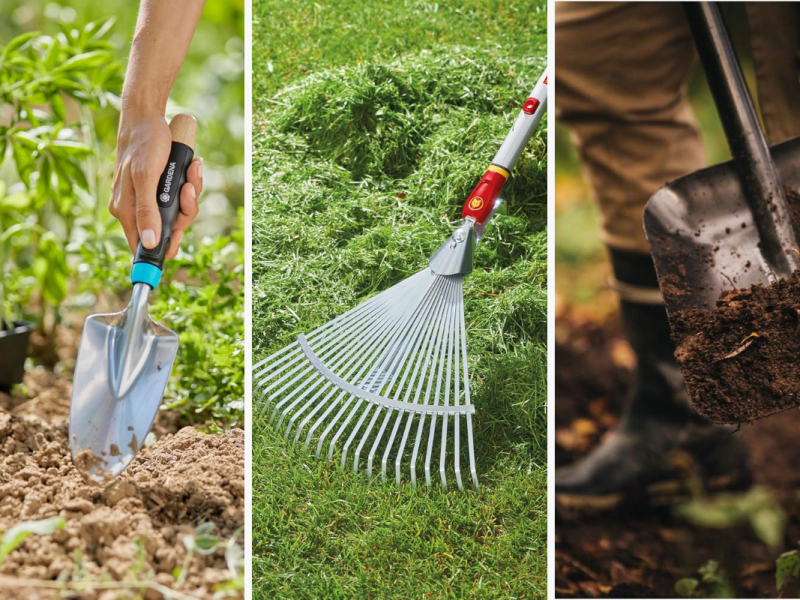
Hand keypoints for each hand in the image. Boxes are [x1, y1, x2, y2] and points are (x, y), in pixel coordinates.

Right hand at [109, 108, 202, 259]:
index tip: (178, 240)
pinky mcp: (160, 188)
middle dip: (184, 211)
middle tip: (188, 189)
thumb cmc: (143, 145)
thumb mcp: (145, 177)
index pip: (144, 245)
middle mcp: (135, 208)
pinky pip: (180, 196)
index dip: (163, 247)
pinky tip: (193, 166)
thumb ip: (146, 211)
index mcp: (125, 211)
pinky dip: (190, 183)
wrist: (147, 117)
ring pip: (178, 212)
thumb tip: (150, 243)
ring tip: (192, 171)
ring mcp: (149, 198)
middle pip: (168, 229)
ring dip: (191, 193)